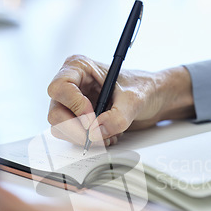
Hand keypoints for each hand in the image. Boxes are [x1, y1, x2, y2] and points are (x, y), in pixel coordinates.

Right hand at [47, 55, 194, 145]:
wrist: (155, 98)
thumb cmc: (144, 87)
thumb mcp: (134, 100)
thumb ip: (117, 117)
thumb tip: (96, 132)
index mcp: (80, 68)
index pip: (60, 87)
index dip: (74, 105)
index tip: (92, 117)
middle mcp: (72, 85)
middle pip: (56, 113)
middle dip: (77, 129)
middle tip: (98, 136)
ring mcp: (73, 104)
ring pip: (60, 128)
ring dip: (85, 138)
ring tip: (109, 135)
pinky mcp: (78, 120)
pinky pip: (72, 136)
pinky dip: (89, 142)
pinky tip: (108, 136)